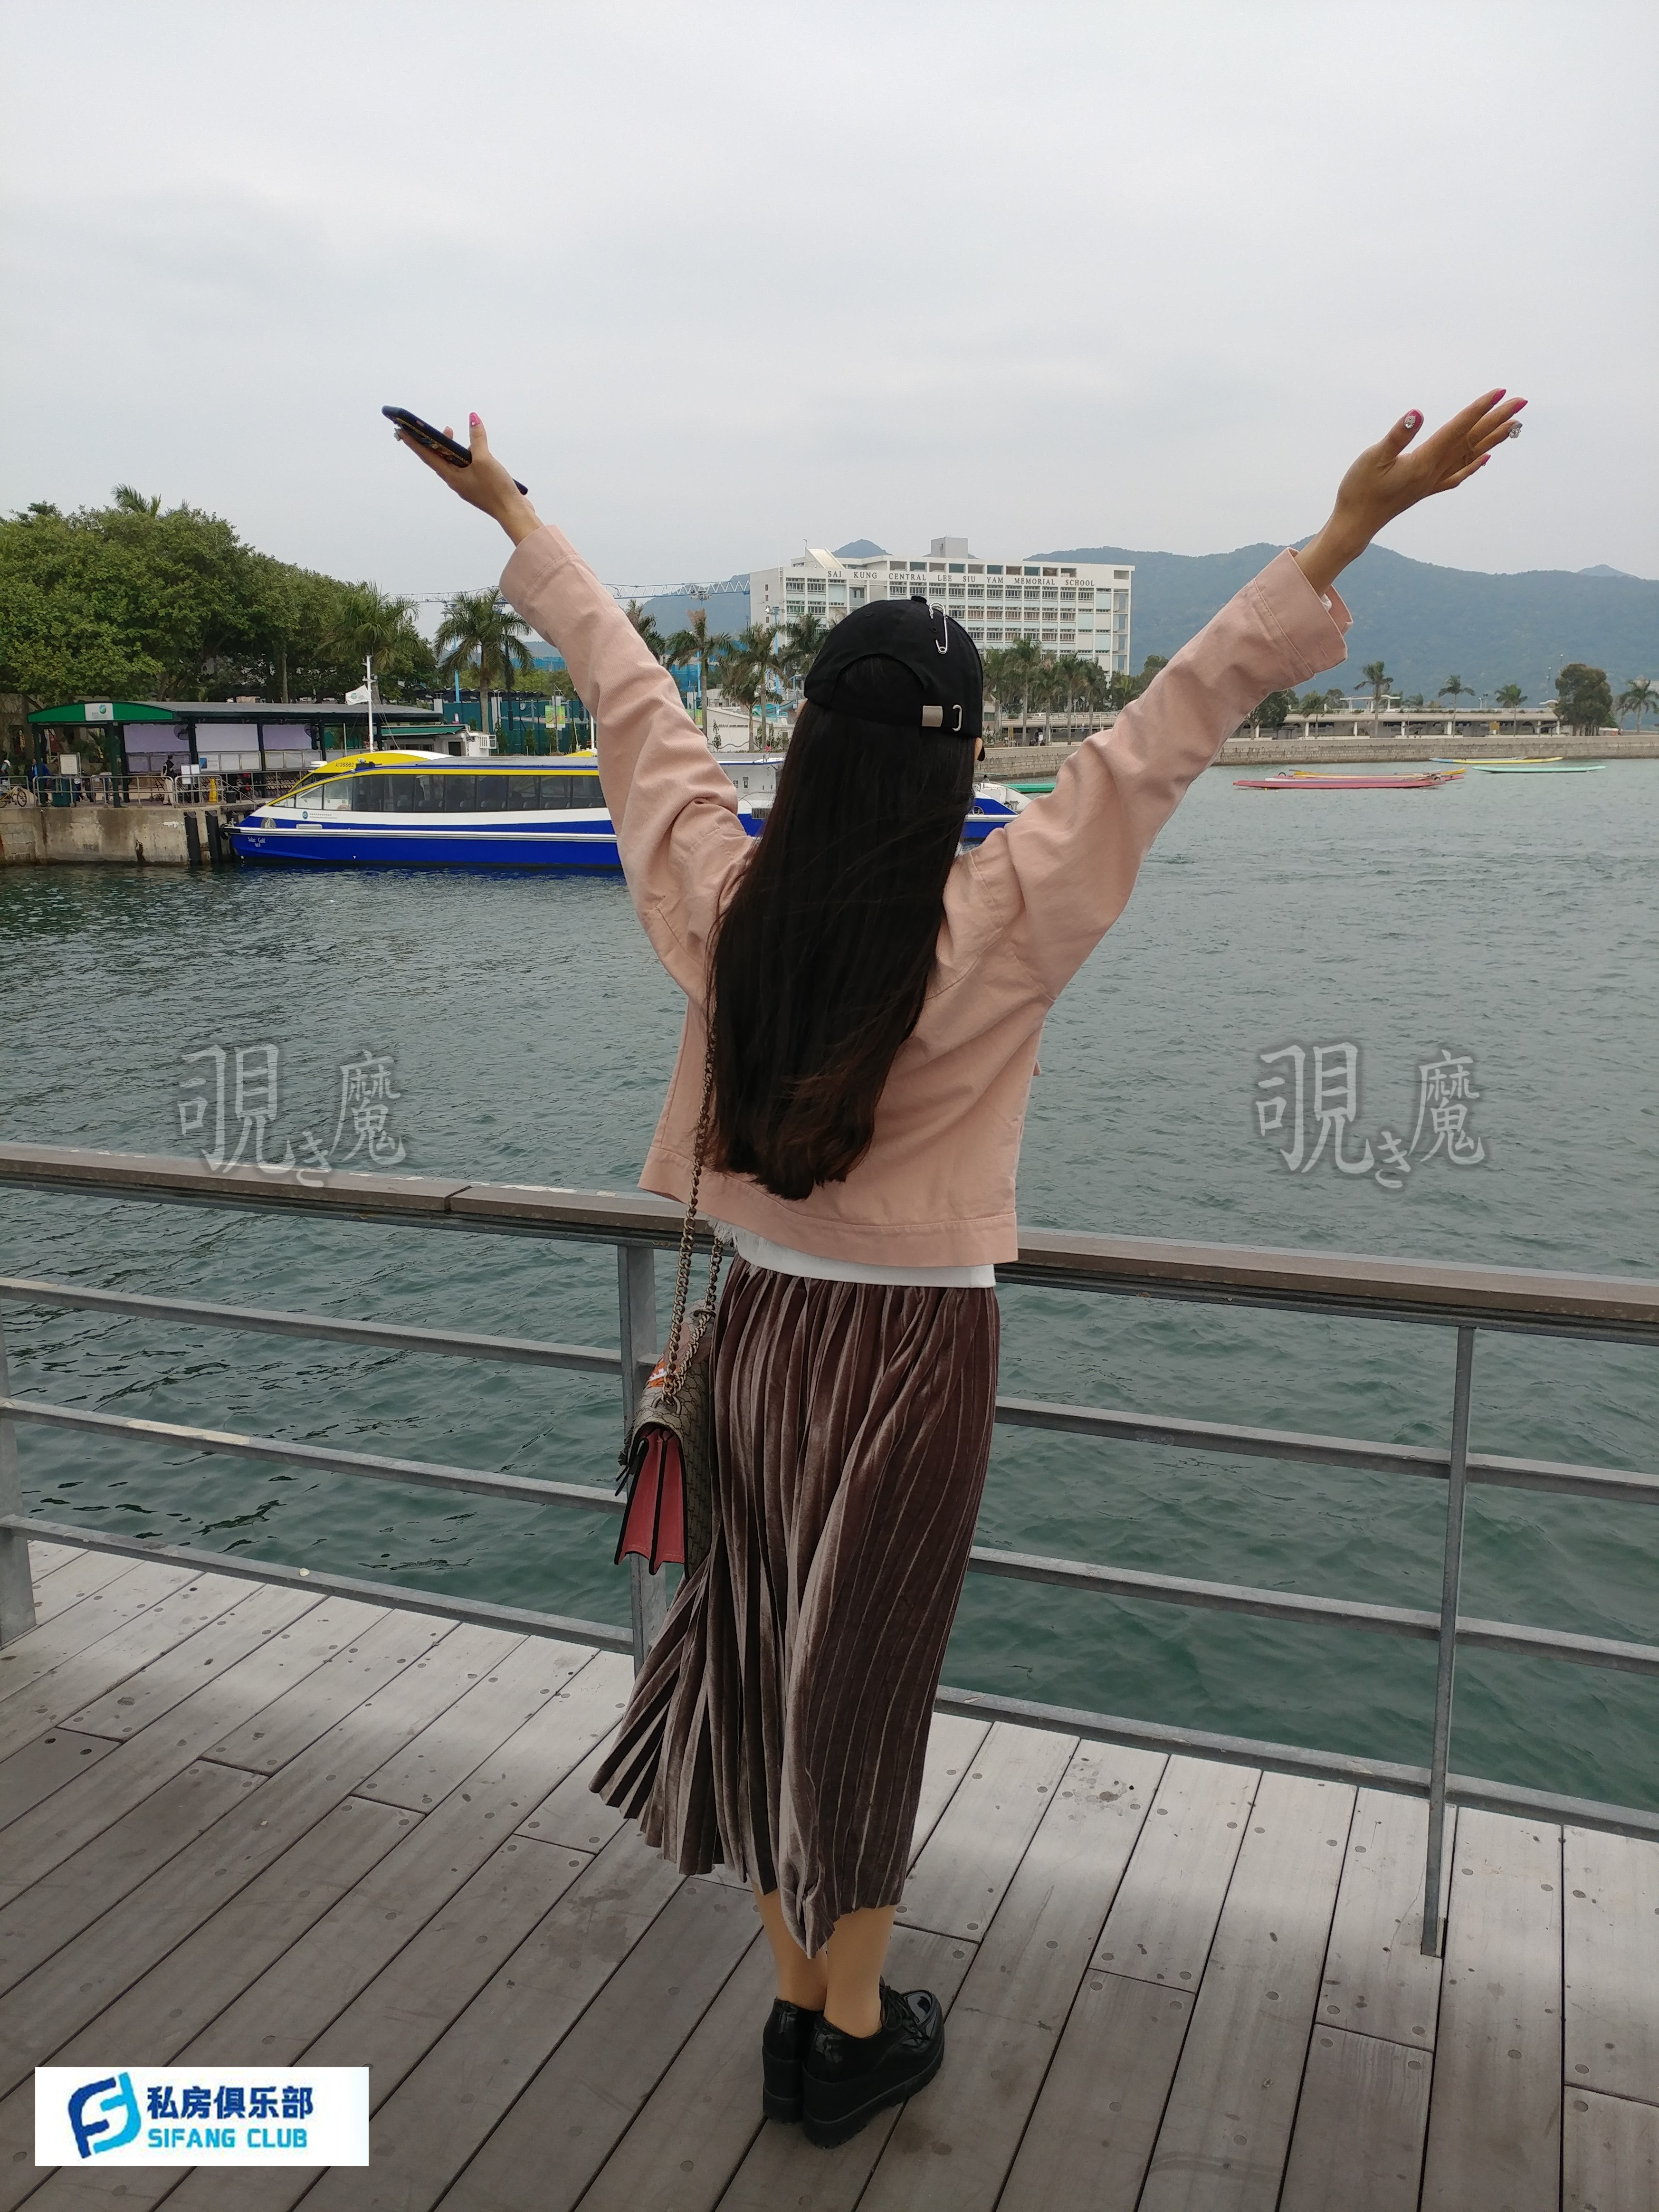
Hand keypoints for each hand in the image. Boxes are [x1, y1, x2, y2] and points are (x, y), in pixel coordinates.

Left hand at [394, 412, 542, 545]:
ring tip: (451, 432)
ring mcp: (467, 484)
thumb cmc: (496, 489)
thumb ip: (477, 438)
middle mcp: (456, 481)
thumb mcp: (485, 460)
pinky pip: (466, 466)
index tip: (402, 431)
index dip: (414, 443)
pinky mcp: (478, 485)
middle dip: (431, 442)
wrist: (513, 512)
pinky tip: (473, 449)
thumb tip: (473, 419)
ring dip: (449, 447)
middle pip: (438, 458)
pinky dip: (464, 455)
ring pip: (453, 462)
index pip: (427, 456)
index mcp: (451, 477)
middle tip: (428, 427)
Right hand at [1295, 389, 1525, 596]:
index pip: (1457, 429)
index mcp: (1424, 461)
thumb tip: (1417, 414)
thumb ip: (1397, 436)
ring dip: (1493, 438)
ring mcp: (1432, 482)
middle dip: (1497, 419)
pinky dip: (1475, 465)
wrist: (1354, 525)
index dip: (1478, 409)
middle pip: (1472, 441)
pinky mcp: (1425, 489)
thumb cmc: (1359, 490)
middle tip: (1521, 402)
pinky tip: (1486, 459)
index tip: (1499, 392)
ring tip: (1514, 424)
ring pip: (1470, 456)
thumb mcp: (1372, 458)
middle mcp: (1434, 472)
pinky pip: (1458, 475)